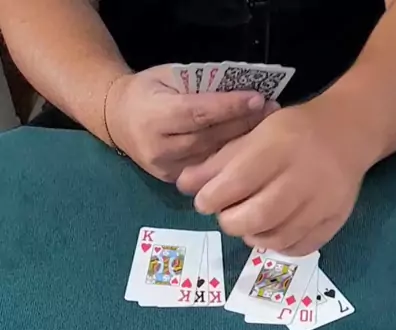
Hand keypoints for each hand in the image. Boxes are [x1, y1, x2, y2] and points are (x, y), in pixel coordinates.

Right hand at [106, 65, 273, 181]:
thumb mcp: (166, 76)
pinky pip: (207, 169)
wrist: (118, 120)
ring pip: (211, 157)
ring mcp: (167, 169)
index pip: (199, 113)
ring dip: (240, 143)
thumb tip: (238, 88)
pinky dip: (228, 159)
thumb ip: (197, 85)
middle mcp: (160, 147)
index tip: (258, 99)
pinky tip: (248, 149)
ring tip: (266, 129)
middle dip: (242, 124)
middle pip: (209, 137)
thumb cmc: (146, 92)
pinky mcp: (172, 180)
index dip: (230, 107)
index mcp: (155, 116)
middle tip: (271, 111)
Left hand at [178, 90, 372, 253]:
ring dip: (252, 236)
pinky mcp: (334, 220)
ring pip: (276, 237)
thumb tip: (184, 185)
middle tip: (227, 215)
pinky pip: (299, 248)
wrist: (347, 132)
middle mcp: (303, 176)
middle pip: (256, 216)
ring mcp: (322, 202)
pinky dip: (278, 246)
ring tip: (248, 224)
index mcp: (278, 148)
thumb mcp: (254, 136)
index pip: (235, 183)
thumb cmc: (292, 132)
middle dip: (230, 222)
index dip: (211, 198)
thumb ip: (219, 162)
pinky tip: (271, 232)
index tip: (204, 200)